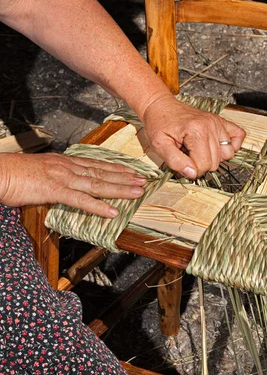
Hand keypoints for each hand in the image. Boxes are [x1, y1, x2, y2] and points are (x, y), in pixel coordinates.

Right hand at [0, 153, 147, 216]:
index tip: (132, 170)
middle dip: (126, 177)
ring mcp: (63, 178)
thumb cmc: (14, 173)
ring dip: (120, 189)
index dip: (116, 168)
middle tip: (144, 181)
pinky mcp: (55, 190)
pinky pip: (81, 200)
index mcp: (65, 162)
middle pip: (103, 172)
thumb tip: (66, 185)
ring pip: (98, 184)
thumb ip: (57, 177)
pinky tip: (112, 211)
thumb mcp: (41, 172)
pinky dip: (98, 206)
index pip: (96, 164)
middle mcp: (68, 167)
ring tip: (137, 192)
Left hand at [142, 97, 245, 178]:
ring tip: (199, 150)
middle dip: (201, 164)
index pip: (203, 165)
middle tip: (188, 156)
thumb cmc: (159, 124)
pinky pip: (239, 136)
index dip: (192, 170)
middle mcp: (210, 125)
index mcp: (196, 131)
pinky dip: (231, 145)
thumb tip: (192, 174)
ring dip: (214, 157)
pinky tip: (217, 146)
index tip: (183, 164)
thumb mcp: (160, 145)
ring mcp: (217, 122)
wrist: (161, 106)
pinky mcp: (221, 121)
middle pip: (216, 162)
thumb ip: (175, 162)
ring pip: (228, 153)